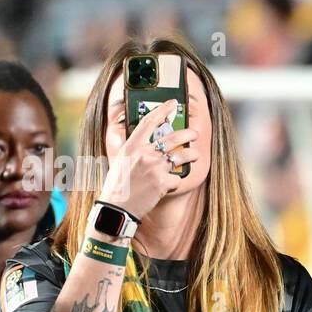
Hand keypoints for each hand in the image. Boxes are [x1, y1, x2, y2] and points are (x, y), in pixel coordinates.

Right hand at [98, 99, 196, 220]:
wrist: (117, 207)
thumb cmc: (117, 184)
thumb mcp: (119, 160)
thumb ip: (133, 148)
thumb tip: (143, 139)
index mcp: (132, 146)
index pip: (149, 121)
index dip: (163, 110)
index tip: (173, 103)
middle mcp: (144, 154)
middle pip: (173, 138)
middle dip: (188, 133)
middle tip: (194, 133)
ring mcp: (155, 168)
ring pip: (182, 156)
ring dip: (192, 154)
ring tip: (195, 155)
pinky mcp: (163, 183)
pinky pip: (177, 179)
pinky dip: (174, 183)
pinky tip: (167, 187)